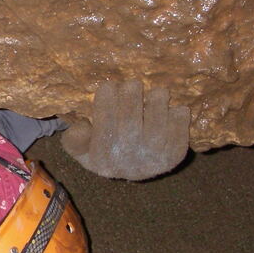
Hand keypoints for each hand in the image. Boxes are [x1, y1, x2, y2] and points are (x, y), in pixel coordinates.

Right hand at [60, 80, 189, 180]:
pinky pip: (179, 138)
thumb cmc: (105, 150)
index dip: (105, 104)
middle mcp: (128, 162)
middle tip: (133, 83)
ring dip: (158, 108)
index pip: (103, 128)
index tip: (108, 85)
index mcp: (102, 158)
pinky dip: (179, 122)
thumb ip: (74, 140)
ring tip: (158, 92)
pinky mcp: (173, 158)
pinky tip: (176, 109)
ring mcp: (152, 161)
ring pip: (156, 132)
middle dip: (131, 101)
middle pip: (130, 127)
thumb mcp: (81, 149)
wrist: (134, 169)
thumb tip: (82, 125)